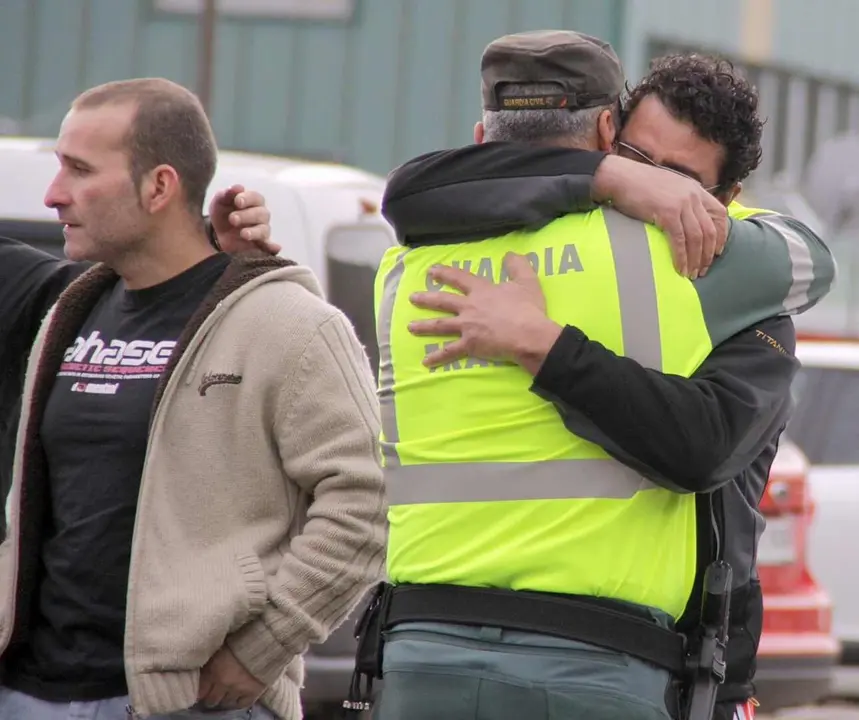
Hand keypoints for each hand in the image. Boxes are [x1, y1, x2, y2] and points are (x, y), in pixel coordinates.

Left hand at [198, 646, 264, 709]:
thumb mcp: (220, 648)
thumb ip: (210, 662)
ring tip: (227, 691)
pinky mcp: (252, 693)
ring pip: (226, 703)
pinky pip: (241, 704)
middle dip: (211, 696)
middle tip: (214, 691)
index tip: (203, 688)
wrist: (264, 640)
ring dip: (224, 698)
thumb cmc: (239, 640)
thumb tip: (201, 671)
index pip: (200, 692)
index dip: (201, 691)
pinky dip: (238, 701)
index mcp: (213, 671)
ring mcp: (238, 690)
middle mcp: (224, 684)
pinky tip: (237, 696)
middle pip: (212, 700)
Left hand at [208, 184, 280, 254]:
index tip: (237, 202)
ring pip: (264, 229)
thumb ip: (227, 194)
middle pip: (262, 214)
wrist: (216, 233)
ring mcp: (262, 230)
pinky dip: (272, 247)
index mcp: (253, 201)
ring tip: (243, 234)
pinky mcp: (260, 245)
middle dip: (247, 216)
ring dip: (255, 231)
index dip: (248, 199)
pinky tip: (274, 248)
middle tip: (232, 219)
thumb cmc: (222, 213)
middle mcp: (261, 215)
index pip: (256, 197)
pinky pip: (269, 246)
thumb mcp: (220, 202)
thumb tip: (238, 187)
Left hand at [408, 253, 561, 375]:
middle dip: (426, 299)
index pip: (459, 278)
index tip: (431, 271)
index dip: (445, 273)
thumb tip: (510, 254)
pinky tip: (426, 362)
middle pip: (443, 301)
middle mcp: (469, 307)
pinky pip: (450, 352)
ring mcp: (467, 326)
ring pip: (440, 325)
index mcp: (481, 291)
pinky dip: (437, 358)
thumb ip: (518, 265)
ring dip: (424, 326)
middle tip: (412, 298)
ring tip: (410, 327)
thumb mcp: (526, 282)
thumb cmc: (528, 309)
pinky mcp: (469, 345)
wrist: (528, 334)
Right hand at [592, 155, 727, 278]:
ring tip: (691, 274)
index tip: (717, 252)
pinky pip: (680, 240)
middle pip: (710, 230)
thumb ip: (680, 200)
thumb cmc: (637, 184)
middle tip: (702, 270)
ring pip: (697, 238)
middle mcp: (692, 195)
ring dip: (695, 259)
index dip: (722, 235)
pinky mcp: (668, 213)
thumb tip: (683, 220)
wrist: (619, 177)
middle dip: (708, 254)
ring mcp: (681, 204)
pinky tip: (679, 268)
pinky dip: (681, 257)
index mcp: (694, 189)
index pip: (719, 213)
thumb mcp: (667, 187)